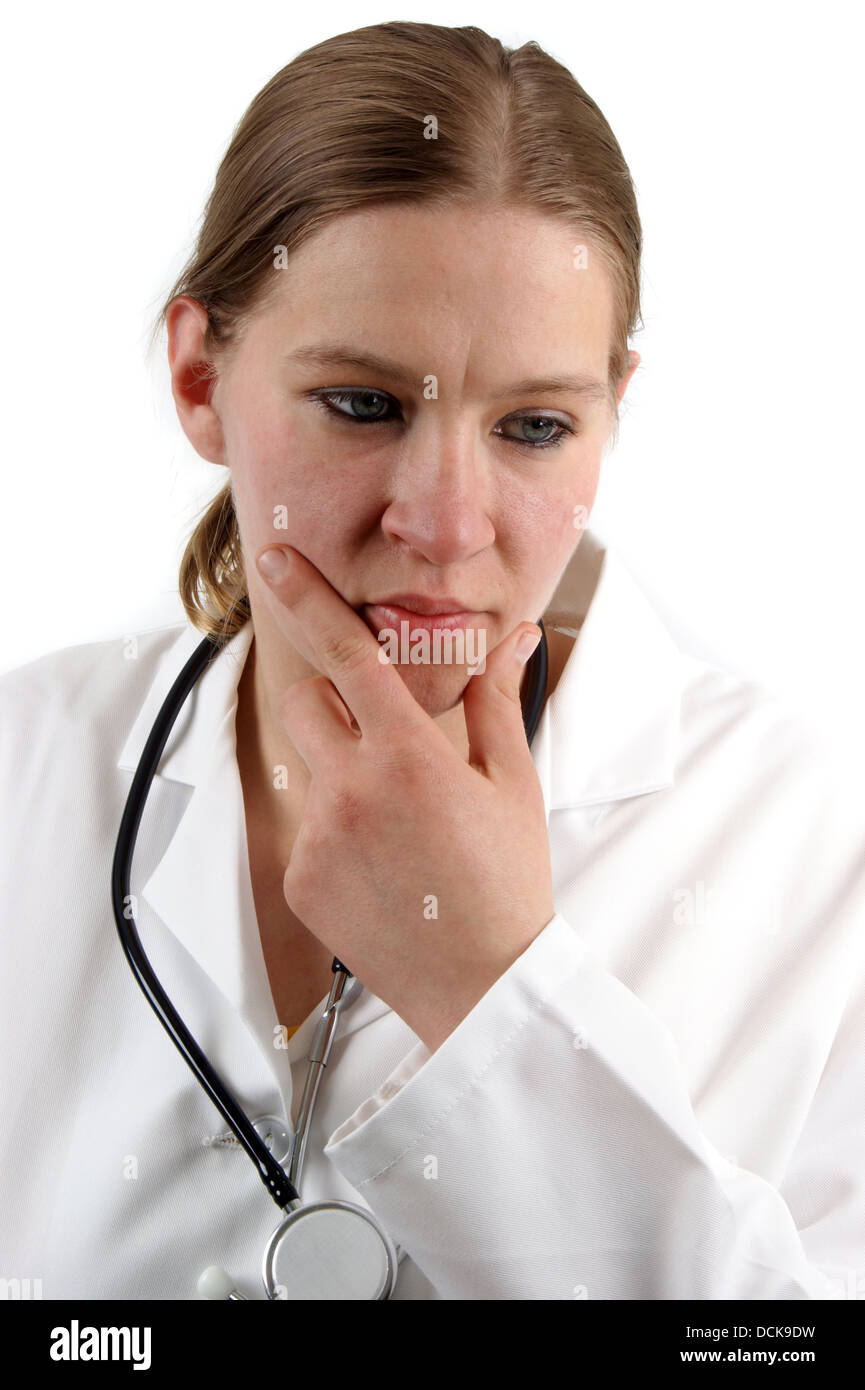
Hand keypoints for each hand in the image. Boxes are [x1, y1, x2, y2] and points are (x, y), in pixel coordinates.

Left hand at [254, 544, 555, 1051]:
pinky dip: (336, 833)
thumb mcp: (512, 784)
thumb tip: (514, 639)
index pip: (347, 654)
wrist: (484, 984)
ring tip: (396, 823)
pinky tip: (383, 866)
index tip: (277, 560)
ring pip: (308, 766)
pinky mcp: (299, 879)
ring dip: (340, 770)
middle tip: (383, 740)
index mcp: (410, 755)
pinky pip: (306, 828)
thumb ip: (496, 701)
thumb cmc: (508, 882)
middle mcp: (353, 789)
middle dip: (334, 702)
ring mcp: (319, 838)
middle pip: (305, 701)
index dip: (308, 598)